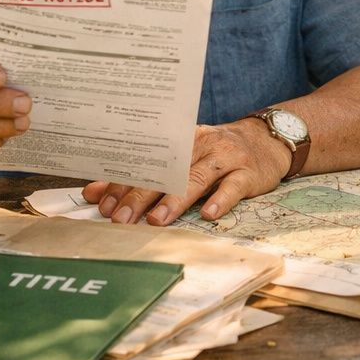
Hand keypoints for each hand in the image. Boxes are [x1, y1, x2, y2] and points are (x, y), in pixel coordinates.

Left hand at [82, 120, 291, 226]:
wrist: (266, 140)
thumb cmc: (215, 153)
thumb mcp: (179, 159)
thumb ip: (138, 176)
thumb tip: (93, 192)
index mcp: (179, 140)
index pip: (146, 162)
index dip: (124, 183)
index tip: (103, 204)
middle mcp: (201, 146)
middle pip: (167, 172)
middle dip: (141, 196)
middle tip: (121, 218)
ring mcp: (226, 158)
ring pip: (197, 178)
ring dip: (175, 200)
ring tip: (157, 219)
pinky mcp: (248, 173)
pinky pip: (233, 187)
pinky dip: (221, 200)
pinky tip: (208, 215)